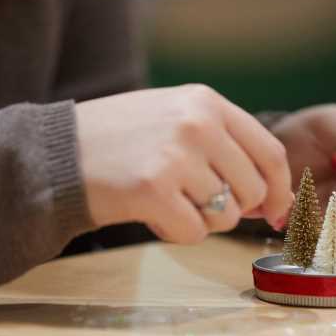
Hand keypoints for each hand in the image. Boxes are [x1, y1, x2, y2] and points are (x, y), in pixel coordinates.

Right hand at [76, 85, 293, 242]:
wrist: (56, 153)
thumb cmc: (119, 141)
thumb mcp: (175, 120)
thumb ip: (224, 148)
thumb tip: (273, 200)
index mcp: (206, 102)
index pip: (270, 152)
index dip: (279, 190)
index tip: (277, 213)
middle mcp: (197, 124)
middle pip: (253, 190)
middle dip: (232, 209)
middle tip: (194, 203)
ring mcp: (176, 156)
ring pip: (225, 216)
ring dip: (200, 220)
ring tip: (164, 200)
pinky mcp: (154, 190)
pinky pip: (194, 233)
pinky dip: (175, 232)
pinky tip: (150, 212)